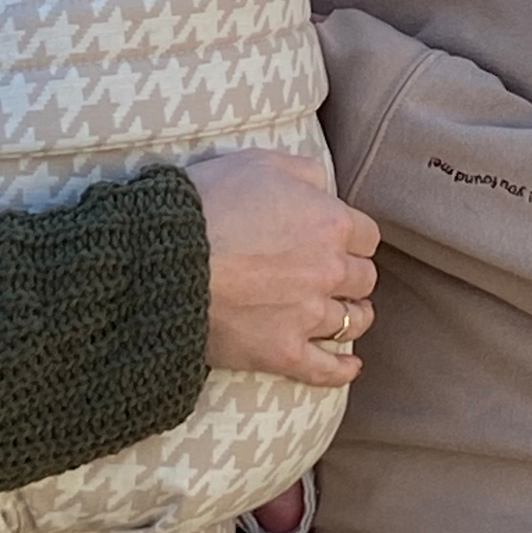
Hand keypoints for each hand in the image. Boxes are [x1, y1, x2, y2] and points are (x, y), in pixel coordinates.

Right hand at [186, 151, 378, 389]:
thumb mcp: (258, 162)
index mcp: (330, 223)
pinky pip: (326, 369)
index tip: (339, 242)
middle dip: (351, 275)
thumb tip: (323, 185)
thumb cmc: (208, 202)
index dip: (352, 238)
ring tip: (346, 315)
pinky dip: (342, 370)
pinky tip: (350, 366)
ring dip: (352, 316)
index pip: (366, 236)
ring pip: (352, 321)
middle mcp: (329, 271)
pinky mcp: (283, 351)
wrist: (164, 257)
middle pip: (363, 278)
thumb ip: (303, 171)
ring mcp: (308, 315)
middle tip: (337, 277)